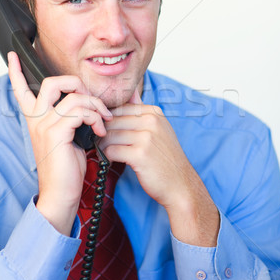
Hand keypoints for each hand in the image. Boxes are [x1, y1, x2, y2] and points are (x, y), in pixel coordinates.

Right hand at [8, 52, 111, 234]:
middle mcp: (36, 119)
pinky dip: (97, 118)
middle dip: (77, 83)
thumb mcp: (67, 137)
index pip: (21, 90)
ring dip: (96, 106)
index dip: (16, 71)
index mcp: (35, 119)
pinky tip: (101, 131)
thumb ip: (70, 118)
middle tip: (92, 100)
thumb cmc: (66, 167)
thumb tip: (88, 105)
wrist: (61, 193)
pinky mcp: (57, 132)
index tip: (13, 55)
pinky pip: (81, 112)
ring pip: (74, 96)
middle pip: (53, 82)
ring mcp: (44, 124)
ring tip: (104, 120)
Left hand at [99, 89, 219, 245]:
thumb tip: (129, 94)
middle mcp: (151, 121)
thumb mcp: (159, 129)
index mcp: (154, 112)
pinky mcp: (140, 154)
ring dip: (102, 145)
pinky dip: (106, 157)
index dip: (108, 120)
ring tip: (104, 152)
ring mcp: (146, 137)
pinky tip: (110, 161)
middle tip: (99, 143)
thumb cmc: (166, 159)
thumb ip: (142, 113)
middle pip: (111, 121)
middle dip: (102, 133)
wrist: (180, 185)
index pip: (119, 108)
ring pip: (109, 135)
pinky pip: (111, 150)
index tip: (104, 131)